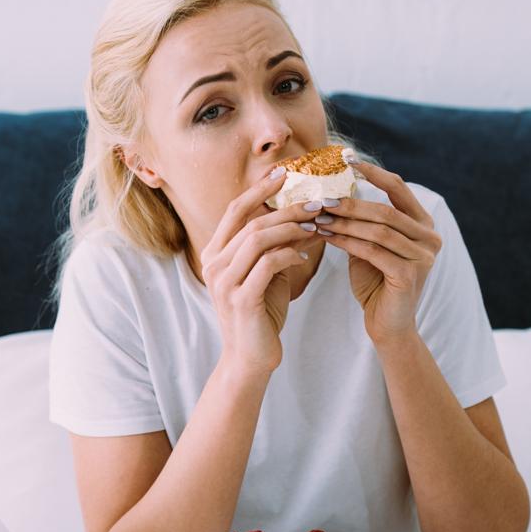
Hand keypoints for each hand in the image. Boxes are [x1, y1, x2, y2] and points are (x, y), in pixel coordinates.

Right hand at [199, 167, 323, 373]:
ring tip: (317, 225)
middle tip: (317, 201)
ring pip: (258, 238)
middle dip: (286, 207)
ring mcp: (224, 282)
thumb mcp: (266, 273)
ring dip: (291, 228)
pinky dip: (290, 254)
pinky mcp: (241, 299)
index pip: (236, 209)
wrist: (250, 359)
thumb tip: (304, 216)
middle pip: (250, 220)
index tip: (286, 172)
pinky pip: (268, 264)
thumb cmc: (261, 313)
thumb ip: (276, 245)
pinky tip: (306, 255)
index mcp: (215, 253)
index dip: (260, 188)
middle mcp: (213, 264)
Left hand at [314, 158, 441, 343]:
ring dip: (345, 222)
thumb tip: (334, 191)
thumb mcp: (370, 245)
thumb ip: (363, 221)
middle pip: (385, 210)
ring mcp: (424, 256)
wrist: (388, 326)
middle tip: (320, 199)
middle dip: (350, 203)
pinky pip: (373, 250)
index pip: (398, 188)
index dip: (373, 172)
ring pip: (378, 229)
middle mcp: (430, 237)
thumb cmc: (376, 283)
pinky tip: (327, 237)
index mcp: (423, 224)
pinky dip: (347, 242)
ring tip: (318, 218)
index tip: (346, 158)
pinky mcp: (410, 274)